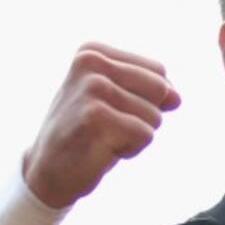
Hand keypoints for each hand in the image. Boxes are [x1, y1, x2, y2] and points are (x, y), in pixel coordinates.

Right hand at [22, 42, 180, 207]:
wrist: (48, 172)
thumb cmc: (88, 134)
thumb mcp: (118, 101)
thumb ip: (150, 90)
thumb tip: (176, 98)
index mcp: (93, 51)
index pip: (158, 72)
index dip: (148, 100)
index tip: (112, 110)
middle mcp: (90, 62)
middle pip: (160, 90)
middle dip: (144, 116)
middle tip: (109, 127)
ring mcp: (92, 87)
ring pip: (155, 115)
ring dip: (135, 135)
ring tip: (103, 138)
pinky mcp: (95, 116)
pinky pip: (146, 135)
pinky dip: (131, 149)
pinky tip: (102, 149)